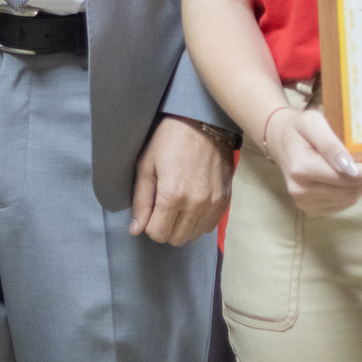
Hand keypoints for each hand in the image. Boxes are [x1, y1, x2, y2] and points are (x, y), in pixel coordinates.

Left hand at [129, 115, 233, 243]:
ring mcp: (213, 203)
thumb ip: (141, 200)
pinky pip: (209, 226)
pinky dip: (198, 221)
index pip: (158, 234)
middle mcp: (195, 204)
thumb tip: (135, 229)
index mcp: (172, 195)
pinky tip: (192, 204)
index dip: (149, 226)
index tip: (150, 212)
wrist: (202, 122)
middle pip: (176, 238)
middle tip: (162, 208)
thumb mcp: (146, 165)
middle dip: (164, 228)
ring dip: (182, 226)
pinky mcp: (225, 200)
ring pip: (194, 235)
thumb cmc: (169, 140)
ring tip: (177, 205)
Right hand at [266, 106, 361, 214]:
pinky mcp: (310, 209)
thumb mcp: (313, 123)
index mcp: (300, 168)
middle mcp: (300, 190)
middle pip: (350, 190)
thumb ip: (330, 144)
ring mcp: (304, 203)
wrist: (281, 142)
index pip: (345, 177)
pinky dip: (353, 192)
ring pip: (348, 199)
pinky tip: (354, 179)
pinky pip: (342, 204)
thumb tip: (351, 167)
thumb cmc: (299, 129)